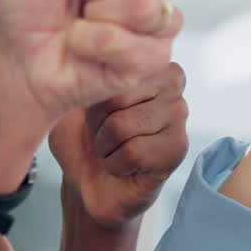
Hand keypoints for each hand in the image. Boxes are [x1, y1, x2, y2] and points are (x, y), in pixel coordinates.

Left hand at [49, 63, 189, 229]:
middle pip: (116, 96)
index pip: (112, 70)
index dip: (93, 99)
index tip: (96, 113)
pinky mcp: (177, 148)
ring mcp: (179, 116)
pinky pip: (134, 152)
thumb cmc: (83, 142)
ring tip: (115, 151)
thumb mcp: (71, 102)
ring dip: (106, 147)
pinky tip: (125, 167)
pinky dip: (116, 165)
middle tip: (105, 136)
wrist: (88, 186)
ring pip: (123, 125)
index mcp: (147, 64)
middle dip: (98, 124)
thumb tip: (81, 64)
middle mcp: (171, 85)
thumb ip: (79, 78)